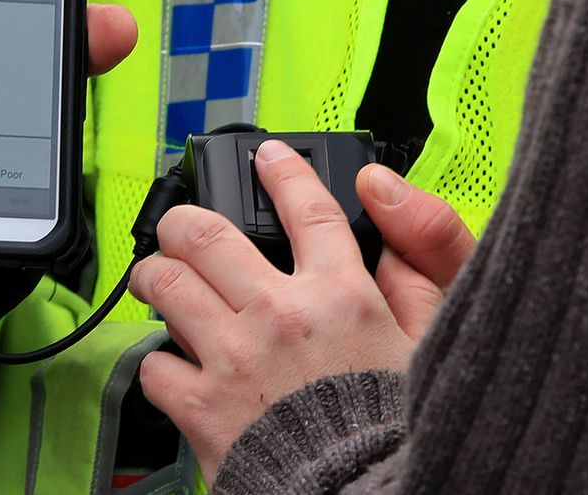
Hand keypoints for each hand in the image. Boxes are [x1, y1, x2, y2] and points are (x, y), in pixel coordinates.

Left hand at [128, 141, 473, 481]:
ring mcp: (234, 359)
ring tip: (159, 280)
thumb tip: (389, 211)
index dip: (282, 173)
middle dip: (183, 222)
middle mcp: (281, 316)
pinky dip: (159, 359)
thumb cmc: (395, 431)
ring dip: (155, 275)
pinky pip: (154, 363)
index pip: (306, 208)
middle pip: (205, 234)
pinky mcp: (201, 407)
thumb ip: (417, 272)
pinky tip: (175, 362)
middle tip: (181, 229)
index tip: (267, 157)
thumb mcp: (433, 342)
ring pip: (165, 284)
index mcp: (342, 295)